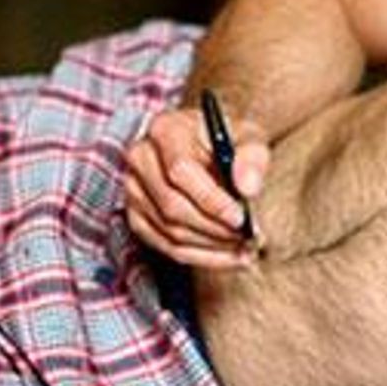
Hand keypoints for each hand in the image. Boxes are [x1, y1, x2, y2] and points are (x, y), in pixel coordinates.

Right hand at [124, 104, 269, 268]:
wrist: (213, 144)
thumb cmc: (231, 138)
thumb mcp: (249, 136)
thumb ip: (252, 157)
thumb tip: (249, 188)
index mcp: (165, 129)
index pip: (180, 171)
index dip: (211, 200)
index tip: (241, 218)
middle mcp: (141, 157)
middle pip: (172, 206)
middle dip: (214, 229)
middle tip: (250, 238)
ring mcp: (134, 189)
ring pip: (169, 231)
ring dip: (211, 247)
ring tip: (246, 249)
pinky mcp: (137, 216)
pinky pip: (165, 246)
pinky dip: (200, 256)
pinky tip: (229, 256)